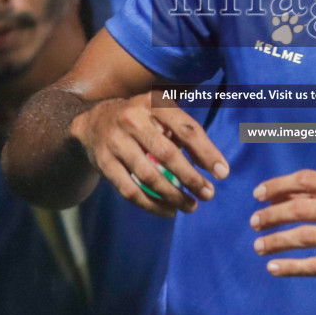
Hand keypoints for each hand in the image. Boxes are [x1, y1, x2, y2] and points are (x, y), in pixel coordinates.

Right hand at [72, 91, 228, 217]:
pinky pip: (130, 190)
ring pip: (148, 176)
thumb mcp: (161, 114)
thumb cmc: (141, 120)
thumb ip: (186, 134)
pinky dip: (151, 205)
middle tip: (208, 194)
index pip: (186, 129)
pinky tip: (168, 211)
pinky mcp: (104, 163)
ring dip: (173, 196)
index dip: (207, 152)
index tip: (222, 173)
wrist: (92, 121)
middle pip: (167, 154)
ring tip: (191, 206)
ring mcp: (115, 141)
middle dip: (191, 178)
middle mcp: (133, 119)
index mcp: (153, 103)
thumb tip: (215, 166)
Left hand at [249, 170, 315, 287]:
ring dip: (277, 241)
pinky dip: (293, 268)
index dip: (278, 186)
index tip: (257, 194)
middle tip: (253, 222)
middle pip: (302, 209)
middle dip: (272, 215)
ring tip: (258, 246)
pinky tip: (274, 269)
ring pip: (306, 238)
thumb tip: (279, 195)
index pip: (308, 180)